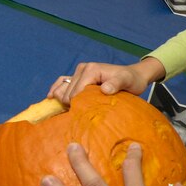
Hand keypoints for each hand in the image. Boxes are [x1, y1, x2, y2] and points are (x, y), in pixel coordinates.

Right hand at [47, 59, 164, 104]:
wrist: (134, 76)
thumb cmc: (131, 80)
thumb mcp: (127, 81)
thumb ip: (116, 84)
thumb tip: (104, 89)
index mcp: (91, 70)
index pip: (76, 92)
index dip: (78, 105)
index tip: (84, 115)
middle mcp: (82, 69)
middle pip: (67, 93)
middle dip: (71, 105)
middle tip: (81, 116)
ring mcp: (78, 73)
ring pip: (61, 89)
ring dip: (62, 101)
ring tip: (67, 114)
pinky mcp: (78, 78)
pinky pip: (62, 84)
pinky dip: (56, 92)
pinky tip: (51, 101)